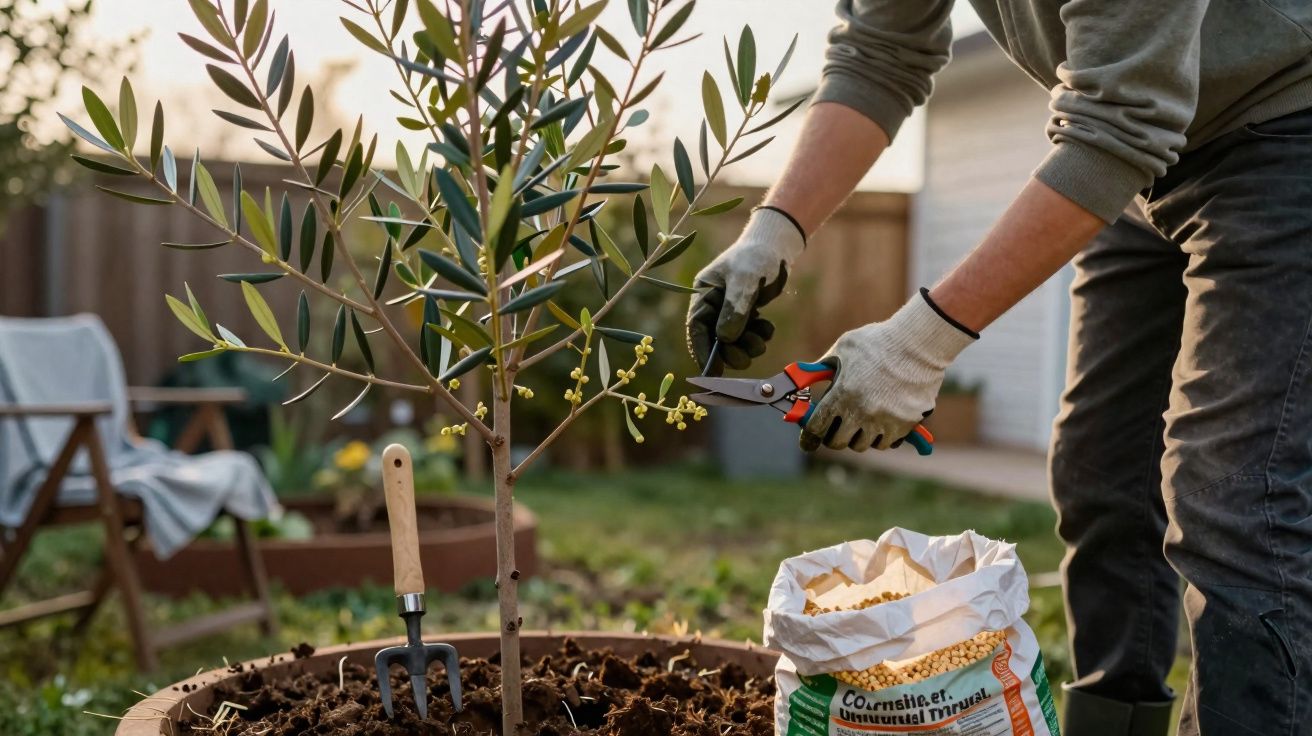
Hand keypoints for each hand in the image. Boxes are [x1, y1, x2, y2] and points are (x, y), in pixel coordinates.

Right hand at [686, 207, 804, 374]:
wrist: (777, 246)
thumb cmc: (757, 257)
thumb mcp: (745, 280)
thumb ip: (735, 309)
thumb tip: (725, 339)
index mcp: (704, 294)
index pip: (696, 327)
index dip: (702, 350)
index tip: (711, 371)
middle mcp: (713, 304)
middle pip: (715, 339)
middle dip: (730, 352)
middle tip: (746, 359)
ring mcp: (729, 310)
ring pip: (733, 340)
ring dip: (748, 345)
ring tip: (761, 338)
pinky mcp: (745, 314)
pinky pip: (748, 335)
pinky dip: (758, 336)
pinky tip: (766, 326)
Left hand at [800, 290, 976, 451]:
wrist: (919, 342)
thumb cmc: (878, 341)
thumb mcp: (843, 349)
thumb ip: (821, 367)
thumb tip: (803, 376)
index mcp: (841, 394)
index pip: (817, 428)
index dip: (811, 432)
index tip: (811, 434)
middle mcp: (861, 412)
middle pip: (839, 442)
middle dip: (835, 435)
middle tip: (838, 426)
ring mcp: (884, 421)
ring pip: (863, 445)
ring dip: (859, 436)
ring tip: (861, 422)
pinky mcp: (905, 425)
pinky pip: (887, 443)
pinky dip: (882, 437)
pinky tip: (881, 422)